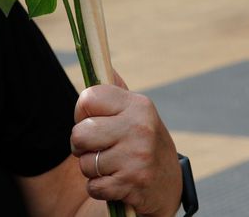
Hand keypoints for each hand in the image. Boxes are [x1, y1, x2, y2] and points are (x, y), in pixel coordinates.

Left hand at [70, 74, 181, 216]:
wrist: (167, 182)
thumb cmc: (141, 142)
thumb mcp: (136, 113)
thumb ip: (115, 91)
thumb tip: (98, 60)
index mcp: (138, 104)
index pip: (88, 98)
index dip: (82, 112)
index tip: (93, 121)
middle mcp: (140, 127)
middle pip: (80, 133)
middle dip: (81, 145)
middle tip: (96, 148)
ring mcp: (137, 155)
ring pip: (85, 163)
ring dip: (91, 170)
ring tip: (111, 166)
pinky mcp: (133, 182)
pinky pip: (93, 187)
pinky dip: (98, 189)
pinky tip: (115, 182)